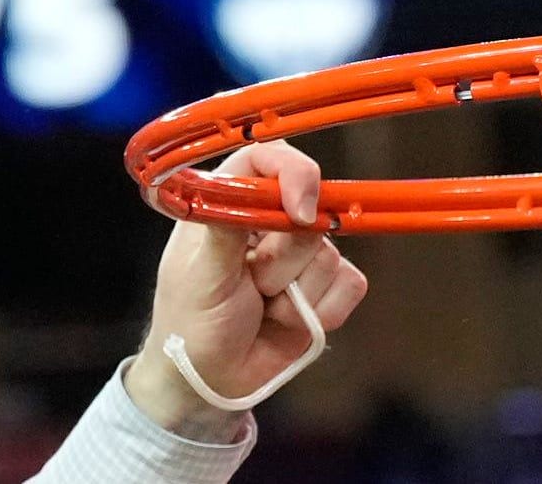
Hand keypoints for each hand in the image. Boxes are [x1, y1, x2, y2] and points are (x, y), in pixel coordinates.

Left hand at [121, 140, 368, 439]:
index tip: (299, 210)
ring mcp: (299, 255)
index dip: (293, 174)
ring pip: (330, 256)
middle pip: (310, 213)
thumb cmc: (190, 321)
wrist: (209, 381)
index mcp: (228, 202)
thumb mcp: (200, 271)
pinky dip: (323, 311)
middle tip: (252, 285)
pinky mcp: (323, 288)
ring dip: (297, 294)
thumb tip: (263, 189)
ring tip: (263, 308)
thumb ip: (229, 224)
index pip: (267, 160)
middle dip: (283, 261)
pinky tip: (287, 322)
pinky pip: (350, 285)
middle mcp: (268, 220)